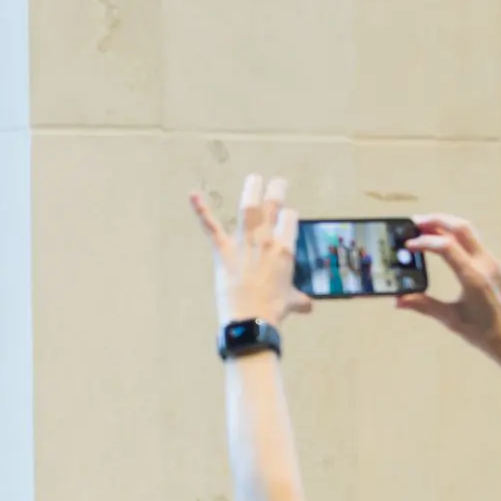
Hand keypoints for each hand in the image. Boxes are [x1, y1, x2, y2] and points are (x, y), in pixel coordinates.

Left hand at [189, 174, 312, 326]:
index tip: (288, 215)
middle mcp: (267, 240)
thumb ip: (299, 299)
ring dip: (252, 189)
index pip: (291, 219)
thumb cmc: (273, 311)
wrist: (250, 321)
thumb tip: (308, 306)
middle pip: (274, 205)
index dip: (289, 215)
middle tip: (277, 182)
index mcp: (285, 250)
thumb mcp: (291, 302)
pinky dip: (201, 210)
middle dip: (277, 190)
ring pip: (249, 207)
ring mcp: (244, 243)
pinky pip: (211, 227)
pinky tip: (192, 194)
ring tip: (254, 179)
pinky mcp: (223, 251)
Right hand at [395, 212, 500, 381]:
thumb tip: (398, 300)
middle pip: (460, 228)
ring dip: (446, 224)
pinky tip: (442, 241)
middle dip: (437, 220)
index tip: (408, 245)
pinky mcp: (492, 265)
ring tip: (425, 227)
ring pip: (468, 231)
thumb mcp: (450, 318)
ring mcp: (491, 262)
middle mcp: (484, 264)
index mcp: (473, 277)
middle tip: (414, 222)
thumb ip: (423, 305)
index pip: (446, 246)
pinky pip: (473, 241)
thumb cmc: (484, 333)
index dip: (424, 242)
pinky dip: (455, 235)